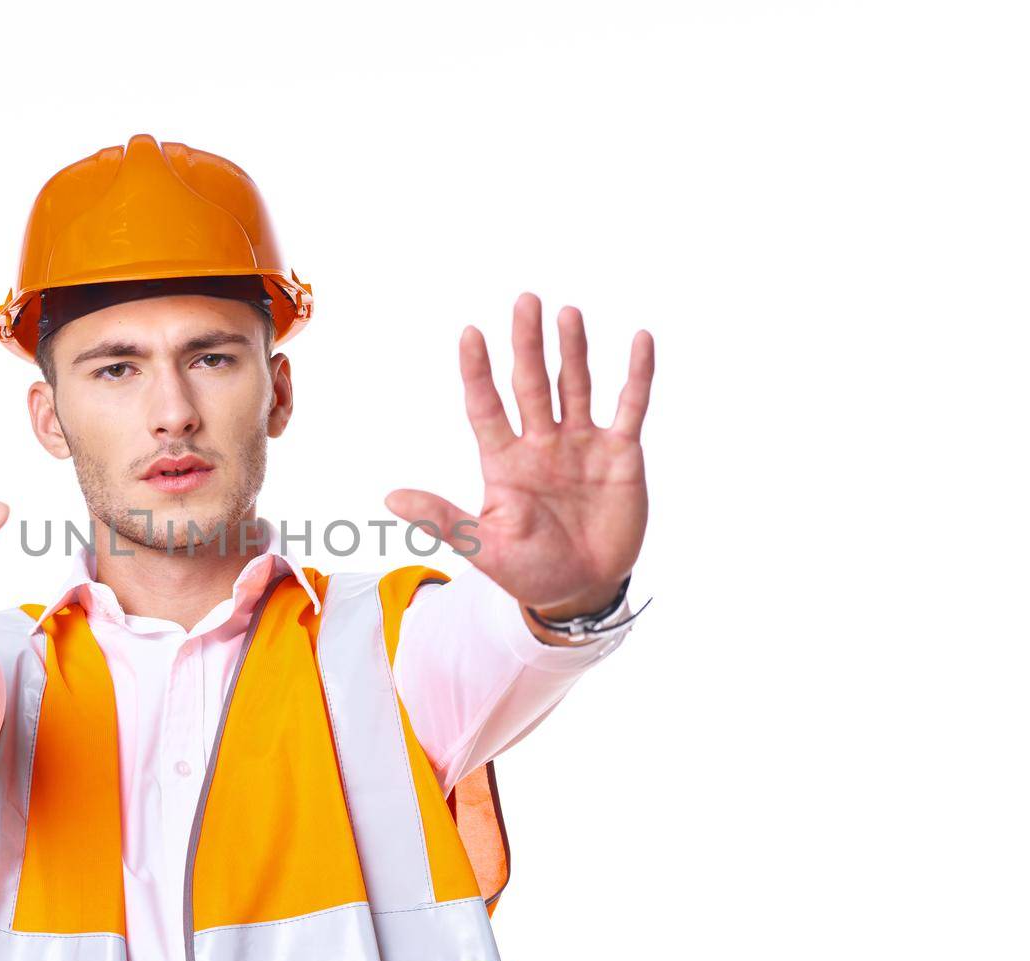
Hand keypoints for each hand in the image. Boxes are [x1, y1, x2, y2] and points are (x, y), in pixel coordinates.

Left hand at [384, 293, 652, 615]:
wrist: (581, 590)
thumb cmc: (528, 569)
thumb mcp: (483, 547)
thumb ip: (442, 520)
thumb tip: (389, 499)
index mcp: (503, 461)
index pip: (486, 406)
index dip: (477, 372)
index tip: (469, 334)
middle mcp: (540, 443)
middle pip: (531, 383)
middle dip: (527, 344)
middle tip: (524, 301)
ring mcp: (581, 445)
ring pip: (574, 386)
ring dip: (573, 351)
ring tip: (567, 313)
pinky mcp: (620, 455)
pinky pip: (630, 407)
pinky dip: (637, 376)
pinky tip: (639, 340)